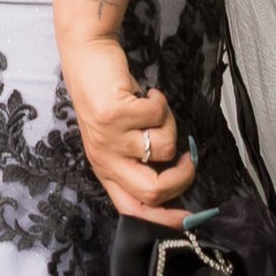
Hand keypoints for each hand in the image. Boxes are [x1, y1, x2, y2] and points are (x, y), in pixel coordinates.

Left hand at [64, 34, 196, 228]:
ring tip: (153, 110)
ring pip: (164, 148)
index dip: (163, 220)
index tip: (190, 218)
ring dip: (170, 125)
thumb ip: (138, 159)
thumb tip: (178, 177)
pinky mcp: (114, 113)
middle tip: (189, 158)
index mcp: (106, 169)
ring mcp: (108, 137)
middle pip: (152, 191)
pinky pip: (159, 116)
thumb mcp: (117, 137)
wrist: (85, 55)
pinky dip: (161, 102)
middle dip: (182, 178)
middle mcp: (104, 159)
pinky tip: (146, 94)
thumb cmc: (107, 97)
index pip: (132, 210)